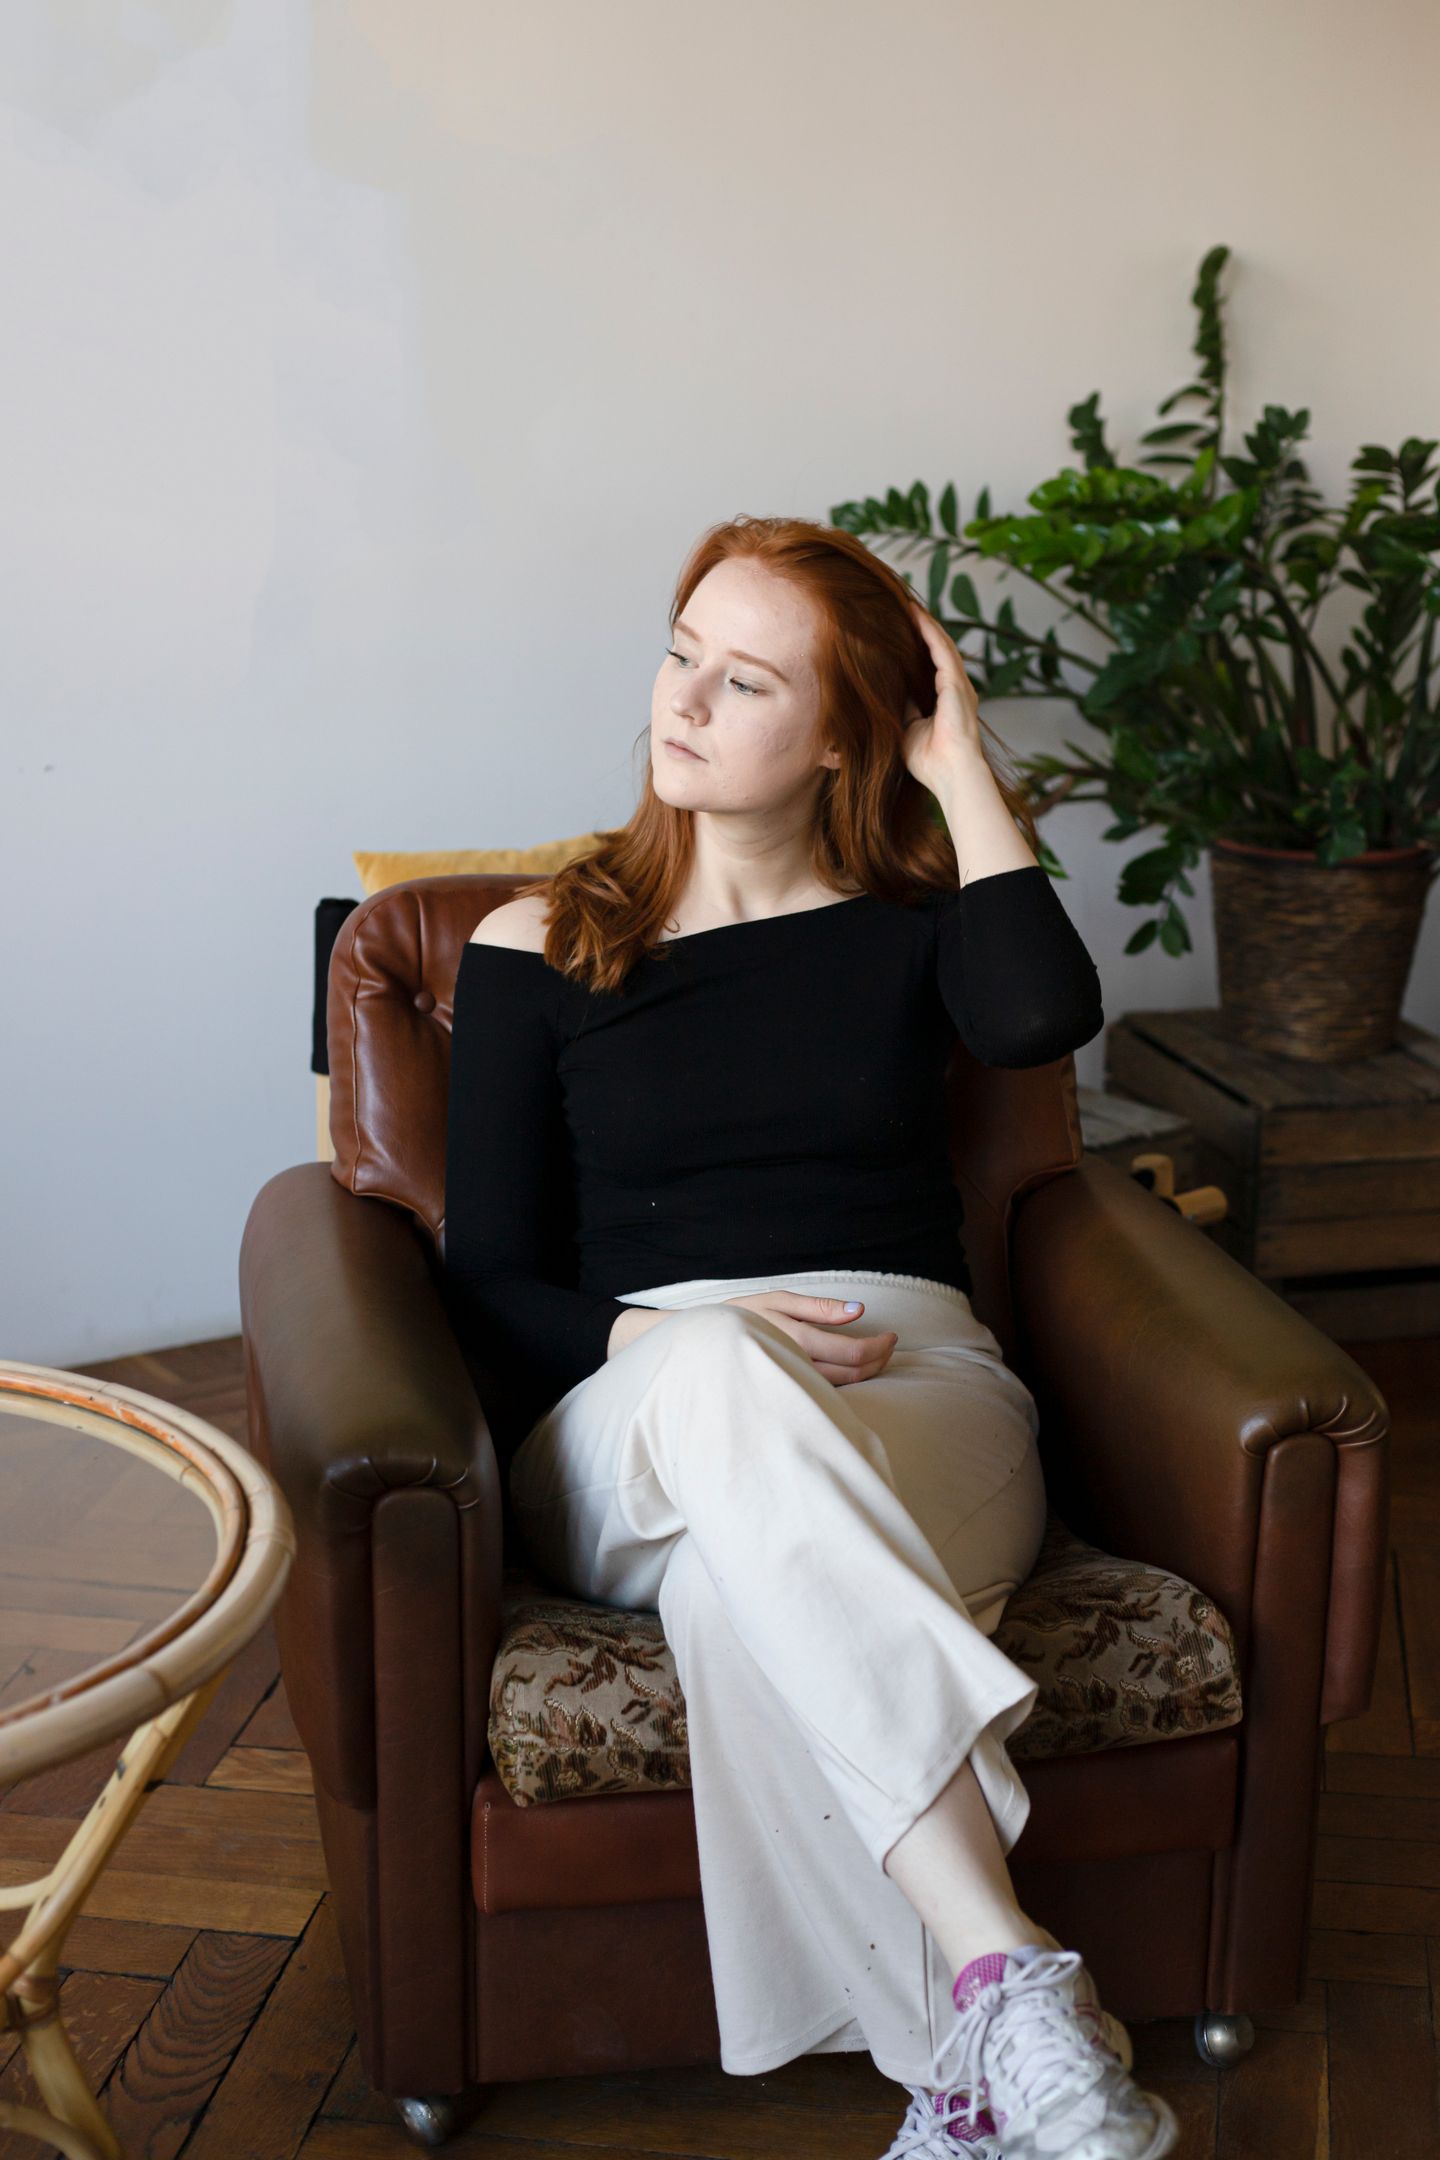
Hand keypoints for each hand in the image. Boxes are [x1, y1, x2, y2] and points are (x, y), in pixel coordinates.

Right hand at [721, 1291, 896, 1384]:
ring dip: (868, 1372)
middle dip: (879, 1359)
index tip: (891, 1336)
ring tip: (878, 1355)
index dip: (879, 1347)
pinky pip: (828, 1391)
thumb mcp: (779, 1300)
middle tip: (890, 1344)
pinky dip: (850, 1380)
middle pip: (854, 1374)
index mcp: (798, 1340)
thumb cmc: (743, 1315)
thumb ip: (820, 1307)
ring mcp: (794, 1383)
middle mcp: (798, 1366)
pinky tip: (854, 1368)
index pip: (852, 1353)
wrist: (705, 1343)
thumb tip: (859, 1310)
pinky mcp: (790, 1392)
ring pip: (843, 1387)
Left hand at [901, 595, 985, 792]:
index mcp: (943, 699)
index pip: (927, 664)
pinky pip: (942, 650)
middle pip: (935, 649)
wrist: (950, 775)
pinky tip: (917, 615)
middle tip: (900, 606)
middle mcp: (954, 688)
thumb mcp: (904, 729)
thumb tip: (880, 690)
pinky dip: (929, 631)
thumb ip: (899, 708)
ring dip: (924, 623)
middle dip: (920, 628)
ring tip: (907, 603)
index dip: (914, 646)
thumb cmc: (928, 761)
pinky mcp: (957, 684)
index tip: (896, 629)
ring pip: (940, 643)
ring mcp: (958, 684)